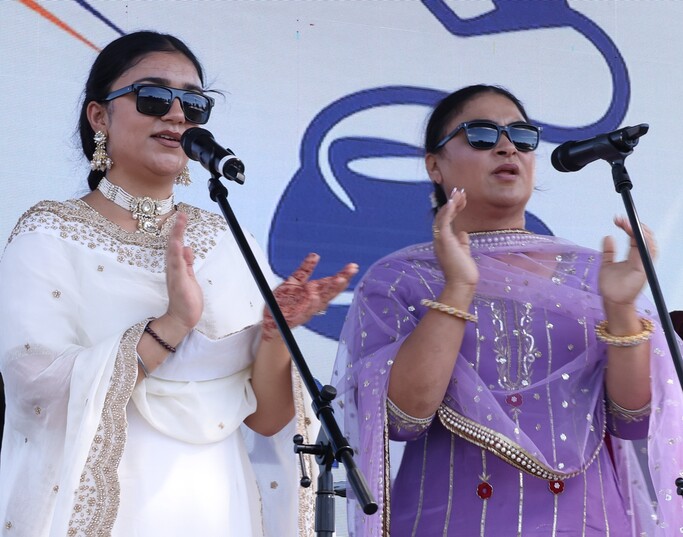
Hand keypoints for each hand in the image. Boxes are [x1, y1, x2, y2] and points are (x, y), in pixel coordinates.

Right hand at [165, 212, 203, 331]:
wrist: (182, 318)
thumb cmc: (186, 299)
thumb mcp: (189, 276)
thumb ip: (187, 262)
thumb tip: (186, 247)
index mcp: (176, 267)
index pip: (177, 246)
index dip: (179, 231)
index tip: (182, 217)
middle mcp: (173, 270)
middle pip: (173, 246)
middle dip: (177, 230)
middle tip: (180, 215)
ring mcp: (175, 276)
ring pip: (174, 254)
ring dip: (176, 239)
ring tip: (178, 226)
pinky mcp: (180, 283)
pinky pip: (178, 268)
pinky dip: (177, 256)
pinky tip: (179, 245)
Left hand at [262, 253, 357, 340]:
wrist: (272, 320)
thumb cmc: (283, 302)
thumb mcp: (294, 282)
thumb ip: (305, 270)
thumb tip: (315, 255)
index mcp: (313, 292)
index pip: (331, 283)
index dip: (343, 275)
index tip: (353, 267)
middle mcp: (312, 301)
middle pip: (329, 291)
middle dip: (341, 281)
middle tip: (352, 271)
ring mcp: (304, 309)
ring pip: (320, 300)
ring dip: (330, 291)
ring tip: (340, 280)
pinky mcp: (293, 316)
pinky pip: (302, 310)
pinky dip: (310, 304)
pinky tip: (315, 297)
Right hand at [432, 188, 478, 294]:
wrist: (462, 284)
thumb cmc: (464, 272)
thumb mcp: (464, 253)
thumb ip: (462, 243)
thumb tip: (463, 233)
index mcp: (444, 241)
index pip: (447, 220)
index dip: (454, 208)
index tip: (462, 199)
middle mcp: (439, 239)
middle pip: (443, 215)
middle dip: (453, 203)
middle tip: (460, 192)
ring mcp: (440, 240)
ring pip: (442, 216)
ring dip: (450, 204)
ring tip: (458, 193)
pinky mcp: (443, 241)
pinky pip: (443, 222)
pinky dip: (447, 211)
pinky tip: (453, 202)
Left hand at [599, 216, 655, 306]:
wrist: (612, 301)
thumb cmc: (611, 286)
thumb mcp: (607, 264)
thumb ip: (609, 251)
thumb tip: (608, 236)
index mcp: (635, 257)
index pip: (636, 237)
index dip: (629, 227)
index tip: (618, 220)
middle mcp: (641, 259)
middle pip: (645, 238)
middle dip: (635, 226)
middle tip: (621, 220)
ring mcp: (643, 264)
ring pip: (649, 243)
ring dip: (640, 231)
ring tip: (627, 224)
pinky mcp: (643, 270)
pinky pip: (648, 253)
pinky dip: (644, 242)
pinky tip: (636, 234)